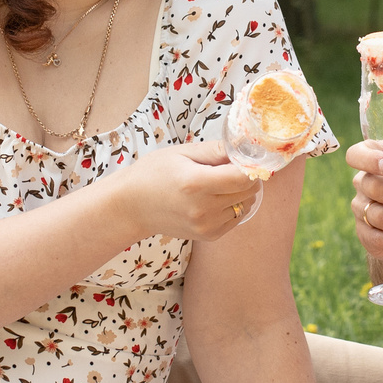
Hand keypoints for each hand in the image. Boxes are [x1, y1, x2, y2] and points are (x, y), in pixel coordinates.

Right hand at [116, 142, 263, 242]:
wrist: (131, 207)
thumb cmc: (153, 174)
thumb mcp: (181, 153)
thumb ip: (215, 150)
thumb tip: (244, 146)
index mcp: (196, 183)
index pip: (243, 177)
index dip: (251, 165)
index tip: (247, 157)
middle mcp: (203, 209)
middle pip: (248, 191)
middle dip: (246, 177)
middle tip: (230, 167)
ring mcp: (206, 226)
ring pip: (246, 205)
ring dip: (241, 192)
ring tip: (219, 183)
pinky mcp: (208, 236)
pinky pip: (236, 218)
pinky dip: (234, 206)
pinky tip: (215, 198)